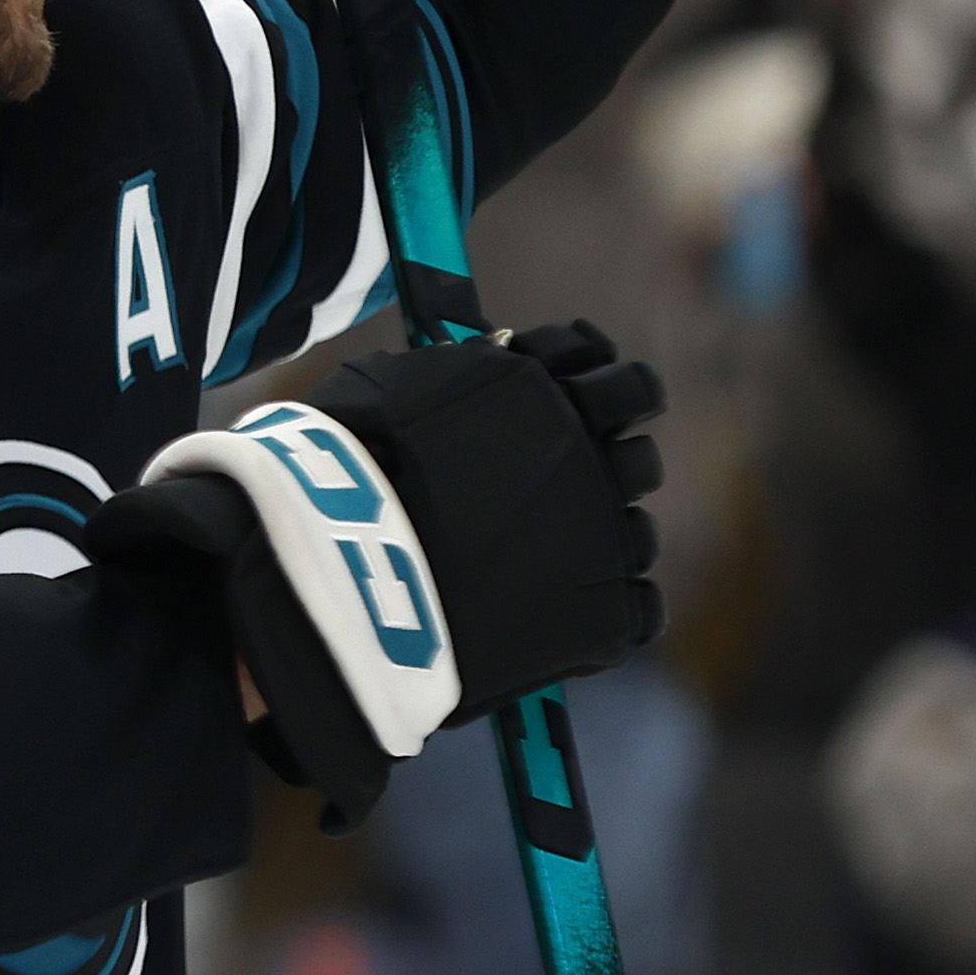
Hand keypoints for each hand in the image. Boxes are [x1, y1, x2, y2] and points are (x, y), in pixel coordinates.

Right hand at [95, 323, 662, 826]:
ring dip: (599, 535)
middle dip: (601, 458)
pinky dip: (604, 609)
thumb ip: (444, 373)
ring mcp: (603, 533)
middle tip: (556, 484)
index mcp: (539, 384)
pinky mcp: (604, 614)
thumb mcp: (380, 387)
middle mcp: (588, 449)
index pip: (605, 364)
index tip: (565, 401)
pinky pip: (638, 607)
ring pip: (637, 527)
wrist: (338, 576)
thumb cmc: (337, 473)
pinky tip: (556, 613)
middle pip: (637, 442)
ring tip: (542, 562)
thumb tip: (473, 359)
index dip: (584, 383)